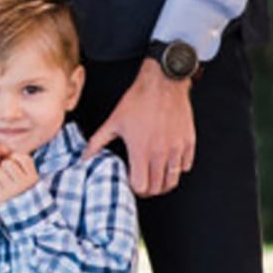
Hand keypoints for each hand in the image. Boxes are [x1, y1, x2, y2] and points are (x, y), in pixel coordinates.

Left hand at [0, 150, 38, 203]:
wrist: (23, 209)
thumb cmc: (24, 187)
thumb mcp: (29, 175)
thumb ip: (22, 163)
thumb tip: (5, 149)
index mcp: (32, 177)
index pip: (22, 157)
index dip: (15, 157)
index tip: (15, 163)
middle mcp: (23, 183)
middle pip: (8, 163)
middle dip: (5, 165)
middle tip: (7, 171)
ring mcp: (12, 189)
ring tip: (3, 179)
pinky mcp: (1, 195)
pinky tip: (1, 187)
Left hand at [84, 59, 195, 197]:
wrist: (162, 82)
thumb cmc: (137, 100)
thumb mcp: (114, 121)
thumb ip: (97, 142)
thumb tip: (84, 156)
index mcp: (141, 150)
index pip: (141, 186)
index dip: (134, 188)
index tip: (131, 183)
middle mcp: (160, 153)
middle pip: (158, 187)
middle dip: (148, 190)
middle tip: (143, 183)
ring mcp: (176, 148)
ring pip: (173, 180)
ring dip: (163, 183)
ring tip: (156, 177)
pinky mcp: (188, 141)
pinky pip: (186, 165)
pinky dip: (178, 168)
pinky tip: (168, 162)